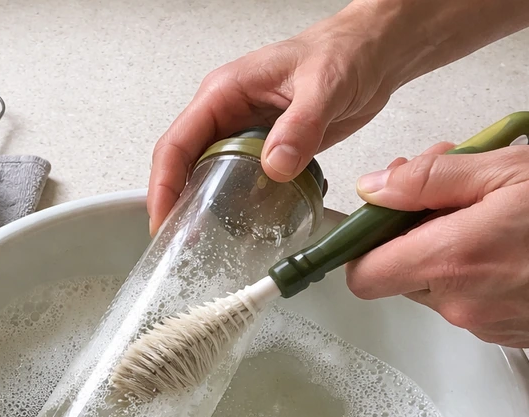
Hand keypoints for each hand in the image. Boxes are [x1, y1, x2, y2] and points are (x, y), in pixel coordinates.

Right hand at [147, 3, 401, 234]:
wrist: (373, 54)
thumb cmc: (346, 52)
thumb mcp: (325, 85)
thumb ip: (300, 126)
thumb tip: (274, 166)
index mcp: (224, 93)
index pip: (177, 142)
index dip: (163, 184)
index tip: (162, 218)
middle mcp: (226, 114)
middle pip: (181, 163)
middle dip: (172, 202)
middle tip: (175, 241)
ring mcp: (242, 133)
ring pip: (205, 174)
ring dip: (198, 207)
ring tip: (197, 243)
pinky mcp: (262, 149)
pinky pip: (235, 180)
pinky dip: (230, 204)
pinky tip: (235, 227)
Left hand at [345, 144, 528, 346]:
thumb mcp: (509, 172)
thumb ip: (431, 180)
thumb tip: (375, 188)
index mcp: (451, 261)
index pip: (363, 274)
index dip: (366, 245)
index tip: (382, 218)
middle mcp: (462, 303)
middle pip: (401, 277)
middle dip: (416, 237)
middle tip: (454, 196)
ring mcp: (487, 324)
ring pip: (439, 289)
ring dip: (452, 254)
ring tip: (496, 216)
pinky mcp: (510, 333)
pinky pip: (474, 303)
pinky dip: (482, 275)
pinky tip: (515, 245)